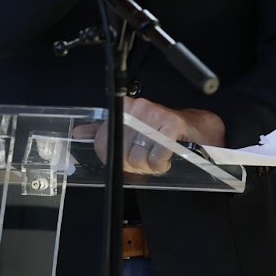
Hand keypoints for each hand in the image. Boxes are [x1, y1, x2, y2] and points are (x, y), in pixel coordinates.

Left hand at [93, 96, 224, 176]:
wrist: (196, 128)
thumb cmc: (161, 131)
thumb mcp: (130, 128)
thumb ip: (103, 130)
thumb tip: (79, 132)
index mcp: (123, 109)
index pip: (103, 143)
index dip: (116, 158)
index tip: (128, 159)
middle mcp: (136, 108)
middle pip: (121, 155)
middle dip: (135, 165)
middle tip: (147, 160)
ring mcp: (153, 114)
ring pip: (138, 158)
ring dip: (150, 166)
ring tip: (158, 158)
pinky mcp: (171, 124)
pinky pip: (157, 157)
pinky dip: (162, 164)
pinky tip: (167, 158)